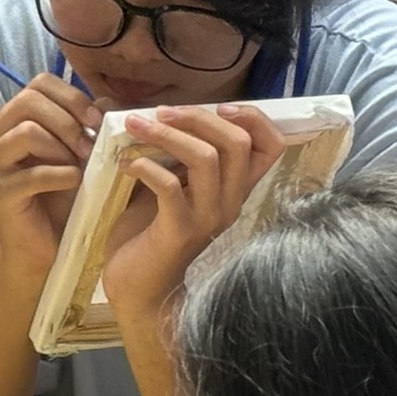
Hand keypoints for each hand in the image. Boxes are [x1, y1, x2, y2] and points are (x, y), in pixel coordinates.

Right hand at [0, 71, 102, 281]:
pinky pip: (35, 173)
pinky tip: (74, 184)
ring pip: (28, 131)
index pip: (38, 83)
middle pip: (29, 100)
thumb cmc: (62, 196)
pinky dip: (62, 176)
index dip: (72, 97)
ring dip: (63, 147)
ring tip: (80, 167)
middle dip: (68, 120)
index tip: (96, 121)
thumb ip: (89, 124)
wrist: (45, 245)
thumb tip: (107, 102)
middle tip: (90, 146)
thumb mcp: (79, 152)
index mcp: (9, 119)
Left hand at [97, 104, 288, 326]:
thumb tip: (156, 112)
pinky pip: (169, 187)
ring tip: (135, 127)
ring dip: (167, 135)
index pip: (271, 146)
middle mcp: (230, 202)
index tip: (219, 106)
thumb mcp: (170, 185)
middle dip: (198, 117)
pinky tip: (125, 164)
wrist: (139, 289)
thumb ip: (176, 155)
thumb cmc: (150, 234)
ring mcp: (208, 218)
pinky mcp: (179, 231)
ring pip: (205, 159)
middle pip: (236, 143)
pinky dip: (145, 166)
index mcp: (234, 189)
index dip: (254, 118)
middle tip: (160, 112)